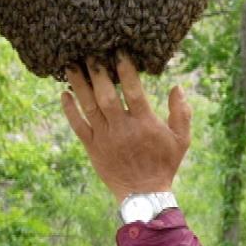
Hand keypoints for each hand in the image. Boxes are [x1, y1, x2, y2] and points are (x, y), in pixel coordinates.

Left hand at [61, 55, 191, 202]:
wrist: (144, 193)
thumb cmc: (165, 163)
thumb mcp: (181, 139)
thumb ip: (181, 113)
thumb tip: (177, 87)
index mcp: (144, 124)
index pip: (133, 91)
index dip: (126, 70)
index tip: (119, 52)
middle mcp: (122, 129)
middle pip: (106, 96)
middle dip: (97, 73)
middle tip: (90, 53)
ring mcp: (105, 138)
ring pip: (89, 107)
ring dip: (79, 85)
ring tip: (70, 65)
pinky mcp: (92, 147)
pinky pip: (78, 126)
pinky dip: (69, 109)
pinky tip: (63, 93)